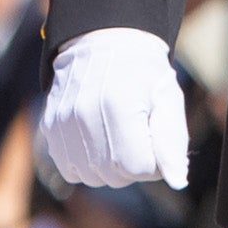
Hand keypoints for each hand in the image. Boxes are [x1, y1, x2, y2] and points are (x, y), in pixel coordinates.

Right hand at [36, 27, 187, 191]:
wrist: (103, 45)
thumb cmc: (143, 75)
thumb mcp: (168, 100)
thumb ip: (172, 142)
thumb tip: (178, 182)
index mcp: (118, 107)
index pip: (137, 167)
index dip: (153, 163)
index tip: (155, 143)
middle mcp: (84, 116)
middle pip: (114, 176)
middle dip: (133, 165)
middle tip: (138, 137)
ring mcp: (62, 124)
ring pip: (91, 177)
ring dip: (110, 168)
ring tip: (118, 137)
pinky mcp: (49, 129)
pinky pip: (70, 169)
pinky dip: (87, 165)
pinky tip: (99, 141)